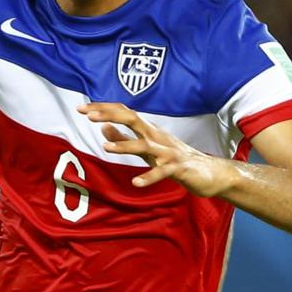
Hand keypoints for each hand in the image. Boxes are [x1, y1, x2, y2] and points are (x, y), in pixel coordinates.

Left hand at [78, 102, 234, 196]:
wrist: (210, 173)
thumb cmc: (174, 159)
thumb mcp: (145, 148)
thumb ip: (123, 138)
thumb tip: (102, 126)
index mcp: (147, 130)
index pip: (123, 112)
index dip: (103, 108)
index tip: (81, 108)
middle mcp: (156, 136)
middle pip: (132, 118)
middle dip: (110, 115)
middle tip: (88, 115)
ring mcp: (168, 152)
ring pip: (145, 145)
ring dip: (125, 146)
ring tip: (105, 149)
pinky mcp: (178, 168)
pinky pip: (162, 172)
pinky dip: (149, 177)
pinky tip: (135, 183)